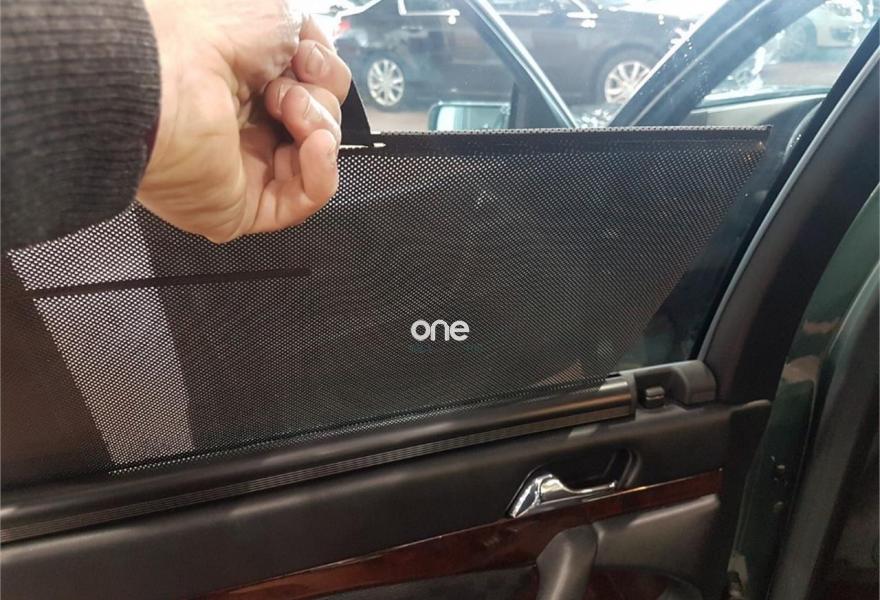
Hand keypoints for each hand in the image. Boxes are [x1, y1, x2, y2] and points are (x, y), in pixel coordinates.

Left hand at [139, 0, 351, 241]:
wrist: (160, 80)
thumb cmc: (197, 40)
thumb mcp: (271, 14)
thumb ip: (305, 33)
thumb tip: (319, 53)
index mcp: (246, 81)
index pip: (311, 86)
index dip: (321, 72)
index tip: (306, 58)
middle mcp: (246, 125)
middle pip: (320, 120)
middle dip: (318, 99)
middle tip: (283, 87)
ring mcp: (248, 167)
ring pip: (319, 157)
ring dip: (319, 127)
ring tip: (290, 111)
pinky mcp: (249, 205)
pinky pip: (307, 197)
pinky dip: (322, 170)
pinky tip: (315, 145)